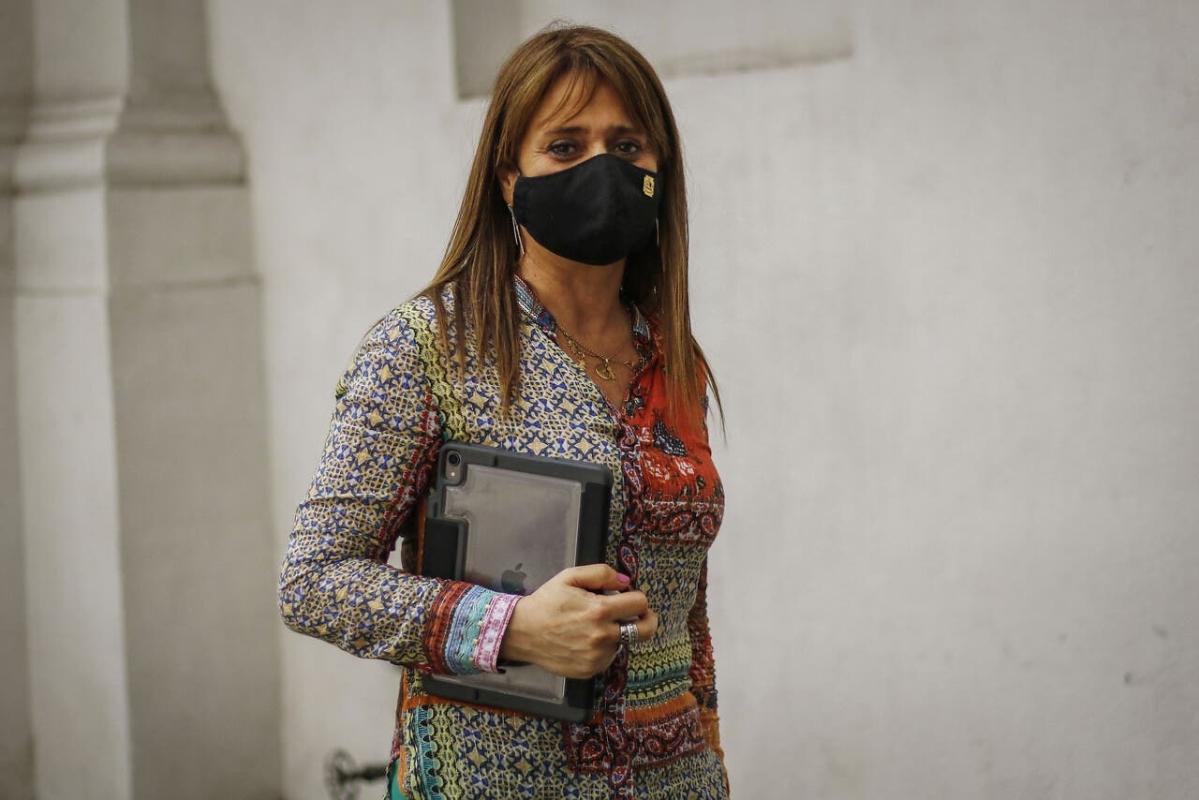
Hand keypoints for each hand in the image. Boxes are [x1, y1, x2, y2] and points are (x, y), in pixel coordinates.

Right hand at [497, 563, 658, 678]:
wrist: (522, 632)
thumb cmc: (547, 601)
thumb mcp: (569, 577)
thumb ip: (601, 574)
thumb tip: (626, 582)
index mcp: (599, 610)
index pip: (640, 603)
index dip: (637, 596)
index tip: (628, 596)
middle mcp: (602, 636)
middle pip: (646, 630)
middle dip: (648, 620)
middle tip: (639, 615)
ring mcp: (597, 657)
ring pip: (624, 643)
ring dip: (618, 633)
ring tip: (595, 626)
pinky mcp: (591, 670)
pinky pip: (609, 657)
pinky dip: (604, 648)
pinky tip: (586, 640)